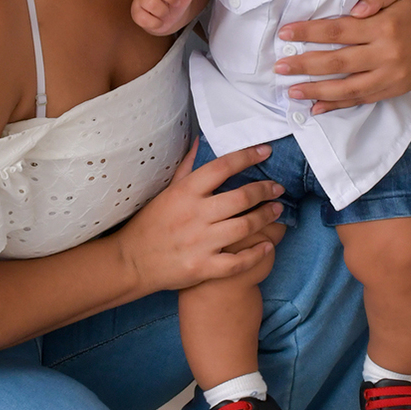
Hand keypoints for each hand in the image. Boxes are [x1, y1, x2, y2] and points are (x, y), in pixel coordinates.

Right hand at [115, 140, 284, 294]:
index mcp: (185, 192)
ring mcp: (200, 242)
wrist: (132, 262)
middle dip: (265, 190)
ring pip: (245, 227)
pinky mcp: (203, 267)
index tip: (266, 151)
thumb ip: (187, 167)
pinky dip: (257, 253)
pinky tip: (268, 246)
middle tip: (278, 188)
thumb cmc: (151, 224)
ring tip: (277, 210)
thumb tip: (201, 141)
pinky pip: (238, 261)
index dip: (247, 156)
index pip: (222, 167)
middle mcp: (194, 215)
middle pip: (241, 198)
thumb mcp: (166, 191)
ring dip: (266, 217)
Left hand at [273, 0, 410, 114]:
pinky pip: (361, 100)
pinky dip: (338, 106)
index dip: (309, 32)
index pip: (338, 30)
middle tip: (279, 67)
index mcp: (383, 27)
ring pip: (347, 87)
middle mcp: (385, 54)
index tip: (286, 34)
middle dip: (305, 65)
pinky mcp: (391, 91)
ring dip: (317, 91)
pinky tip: (317, 108)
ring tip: (292, 91)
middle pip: (337, 61)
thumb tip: (352, 8)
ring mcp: (389, 77)